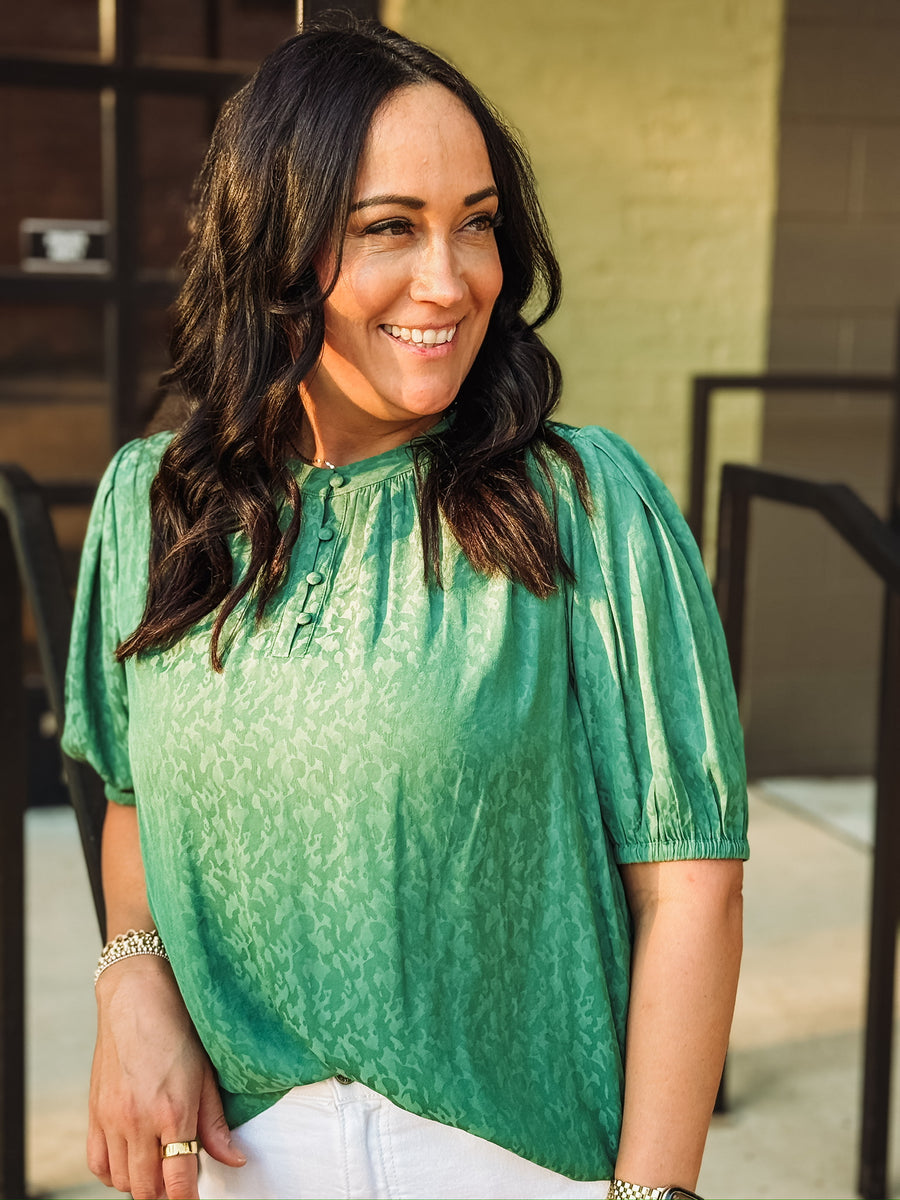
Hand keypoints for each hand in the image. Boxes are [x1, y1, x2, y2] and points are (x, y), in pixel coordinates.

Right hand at [88, 955, 245, 1198]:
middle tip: (179, 1179)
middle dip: (165, 1193)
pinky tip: (131, 1160)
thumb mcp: (205, 1075)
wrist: (137, 997)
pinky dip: (113, 1172)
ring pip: (121, 1181)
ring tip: (158, 1166)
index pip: (176, 1181)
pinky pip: (97, 1163)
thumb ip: (216, 1124)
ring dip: (140, 1182)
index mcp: (172, 1113)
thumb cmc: (178, 1029)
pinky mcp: (94, 1112)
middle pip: (146, 1188)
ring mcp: (112, 1119)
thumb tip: (235, 1159)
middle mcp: (138, 1121)